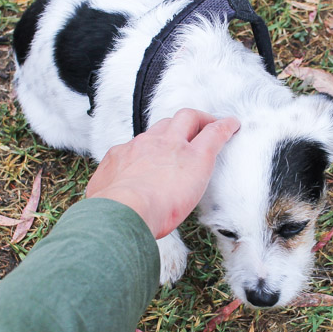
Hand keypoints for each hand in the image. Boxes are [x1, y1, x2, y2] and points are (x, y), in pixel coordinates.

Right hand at [85, 109, 239, 238]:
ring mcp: (172, 146)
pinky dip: (224, 127)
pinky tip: (233, 126)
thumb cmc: (110, 211)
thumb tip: (100, 200)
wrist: (124, 209)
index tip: (158, 149)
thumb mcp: (99, 197)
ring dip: (200, 121)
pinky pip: (214, 134)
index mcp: (124, 155)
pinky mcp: (196, 155)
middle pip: (165, 123)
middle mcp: (147, 144)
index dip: (152, 144)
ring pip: (187, 119)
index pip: (141, 144)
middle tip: (190, 130)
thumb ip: (104, 193)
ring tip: (212, 125)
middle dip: (178, 124)